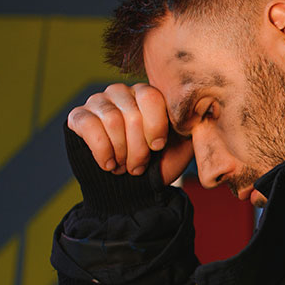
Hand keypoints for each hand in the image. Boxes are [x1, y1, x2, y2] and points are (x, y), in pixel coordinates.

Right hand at [67, 83, 193, 184]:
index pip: (151, 96)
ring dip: (122, 152)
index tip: (158, 147)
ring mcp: (98, 102)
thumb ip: (193, 126)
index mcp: (148, 95)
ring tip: (124, 167)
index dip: (155, 127)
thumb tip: (206, 108)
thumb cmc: (158, 166)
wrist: (133, 191)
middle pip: (132, 113)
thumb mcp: (183, 147)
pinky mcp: (78, 117)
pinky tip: (108, 165)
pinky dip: (102, 151)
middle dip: (139, 148)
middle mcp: (122, 93)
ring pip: (111, 120)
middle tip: (139, 166)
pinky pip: (89, 125)